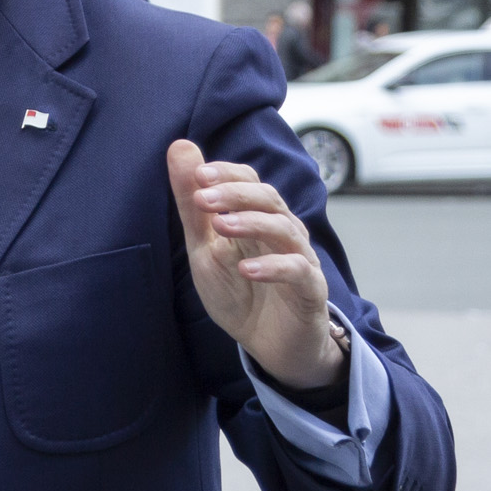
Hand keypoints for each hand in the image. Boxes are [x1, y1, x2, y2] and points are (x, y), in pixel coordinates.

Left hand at [168, 140, 344, 389]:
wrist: (268, 343)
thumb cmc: (240, 288)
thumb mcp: (205, 246)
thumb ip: (193, 204)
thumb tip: (180, 146)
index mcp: (258, 218)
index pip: (250, 182)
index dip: (227, 175)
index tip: (197, 174)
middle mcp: (283, 233)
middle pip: (269, 200)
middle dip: (236, 195)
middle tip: (202, 197)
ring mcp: (300, 260)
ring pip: (286, 230)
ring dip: (252, 224)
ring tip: (221, 226)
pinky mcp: (310, 290)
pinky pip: (299, 272)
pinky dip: (273, 267)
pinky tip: (246, 269)